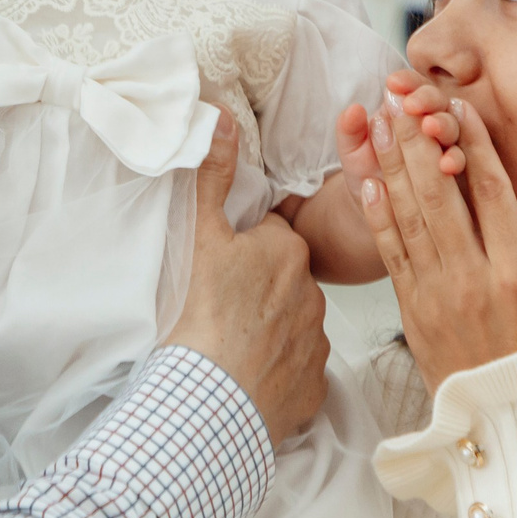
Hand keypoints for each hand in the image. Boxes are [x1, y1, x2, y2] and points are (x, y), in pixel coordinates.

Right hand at [162, 120, 328, 445]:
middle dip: (261, 290)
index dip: (243, 252)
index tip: (222, 270)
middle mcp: (313, 294)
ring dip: (270, 331)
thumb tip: (222, 119)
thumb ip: (212, 177)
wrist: (209, 399)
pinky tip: (250, 376)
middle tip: (224, 307)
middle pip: (284, 282)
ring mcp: (316, 343)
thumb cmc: (202, 316)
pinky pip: (297, 373)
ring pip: (293, 326)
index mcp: (288, 252)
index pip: (269, 240)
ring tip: (234, 343)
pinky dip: (277, 373)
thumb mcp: (200, 236)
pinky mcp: (313, 387)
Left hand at [335, 90, 516, 390]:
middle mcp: (473, 281)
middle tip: (401, 97)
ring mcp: (437, 299)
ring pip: (408, 218)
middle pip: (440, 195)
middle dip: (417, 140)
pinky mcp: (413, 317)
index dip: (474, 146)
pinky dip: (377, 217)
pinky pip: (391, 257)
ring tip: (375, 122)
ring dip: (389, 166)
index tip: (459, 108)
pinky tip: (366, 183)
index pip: (493, 194)